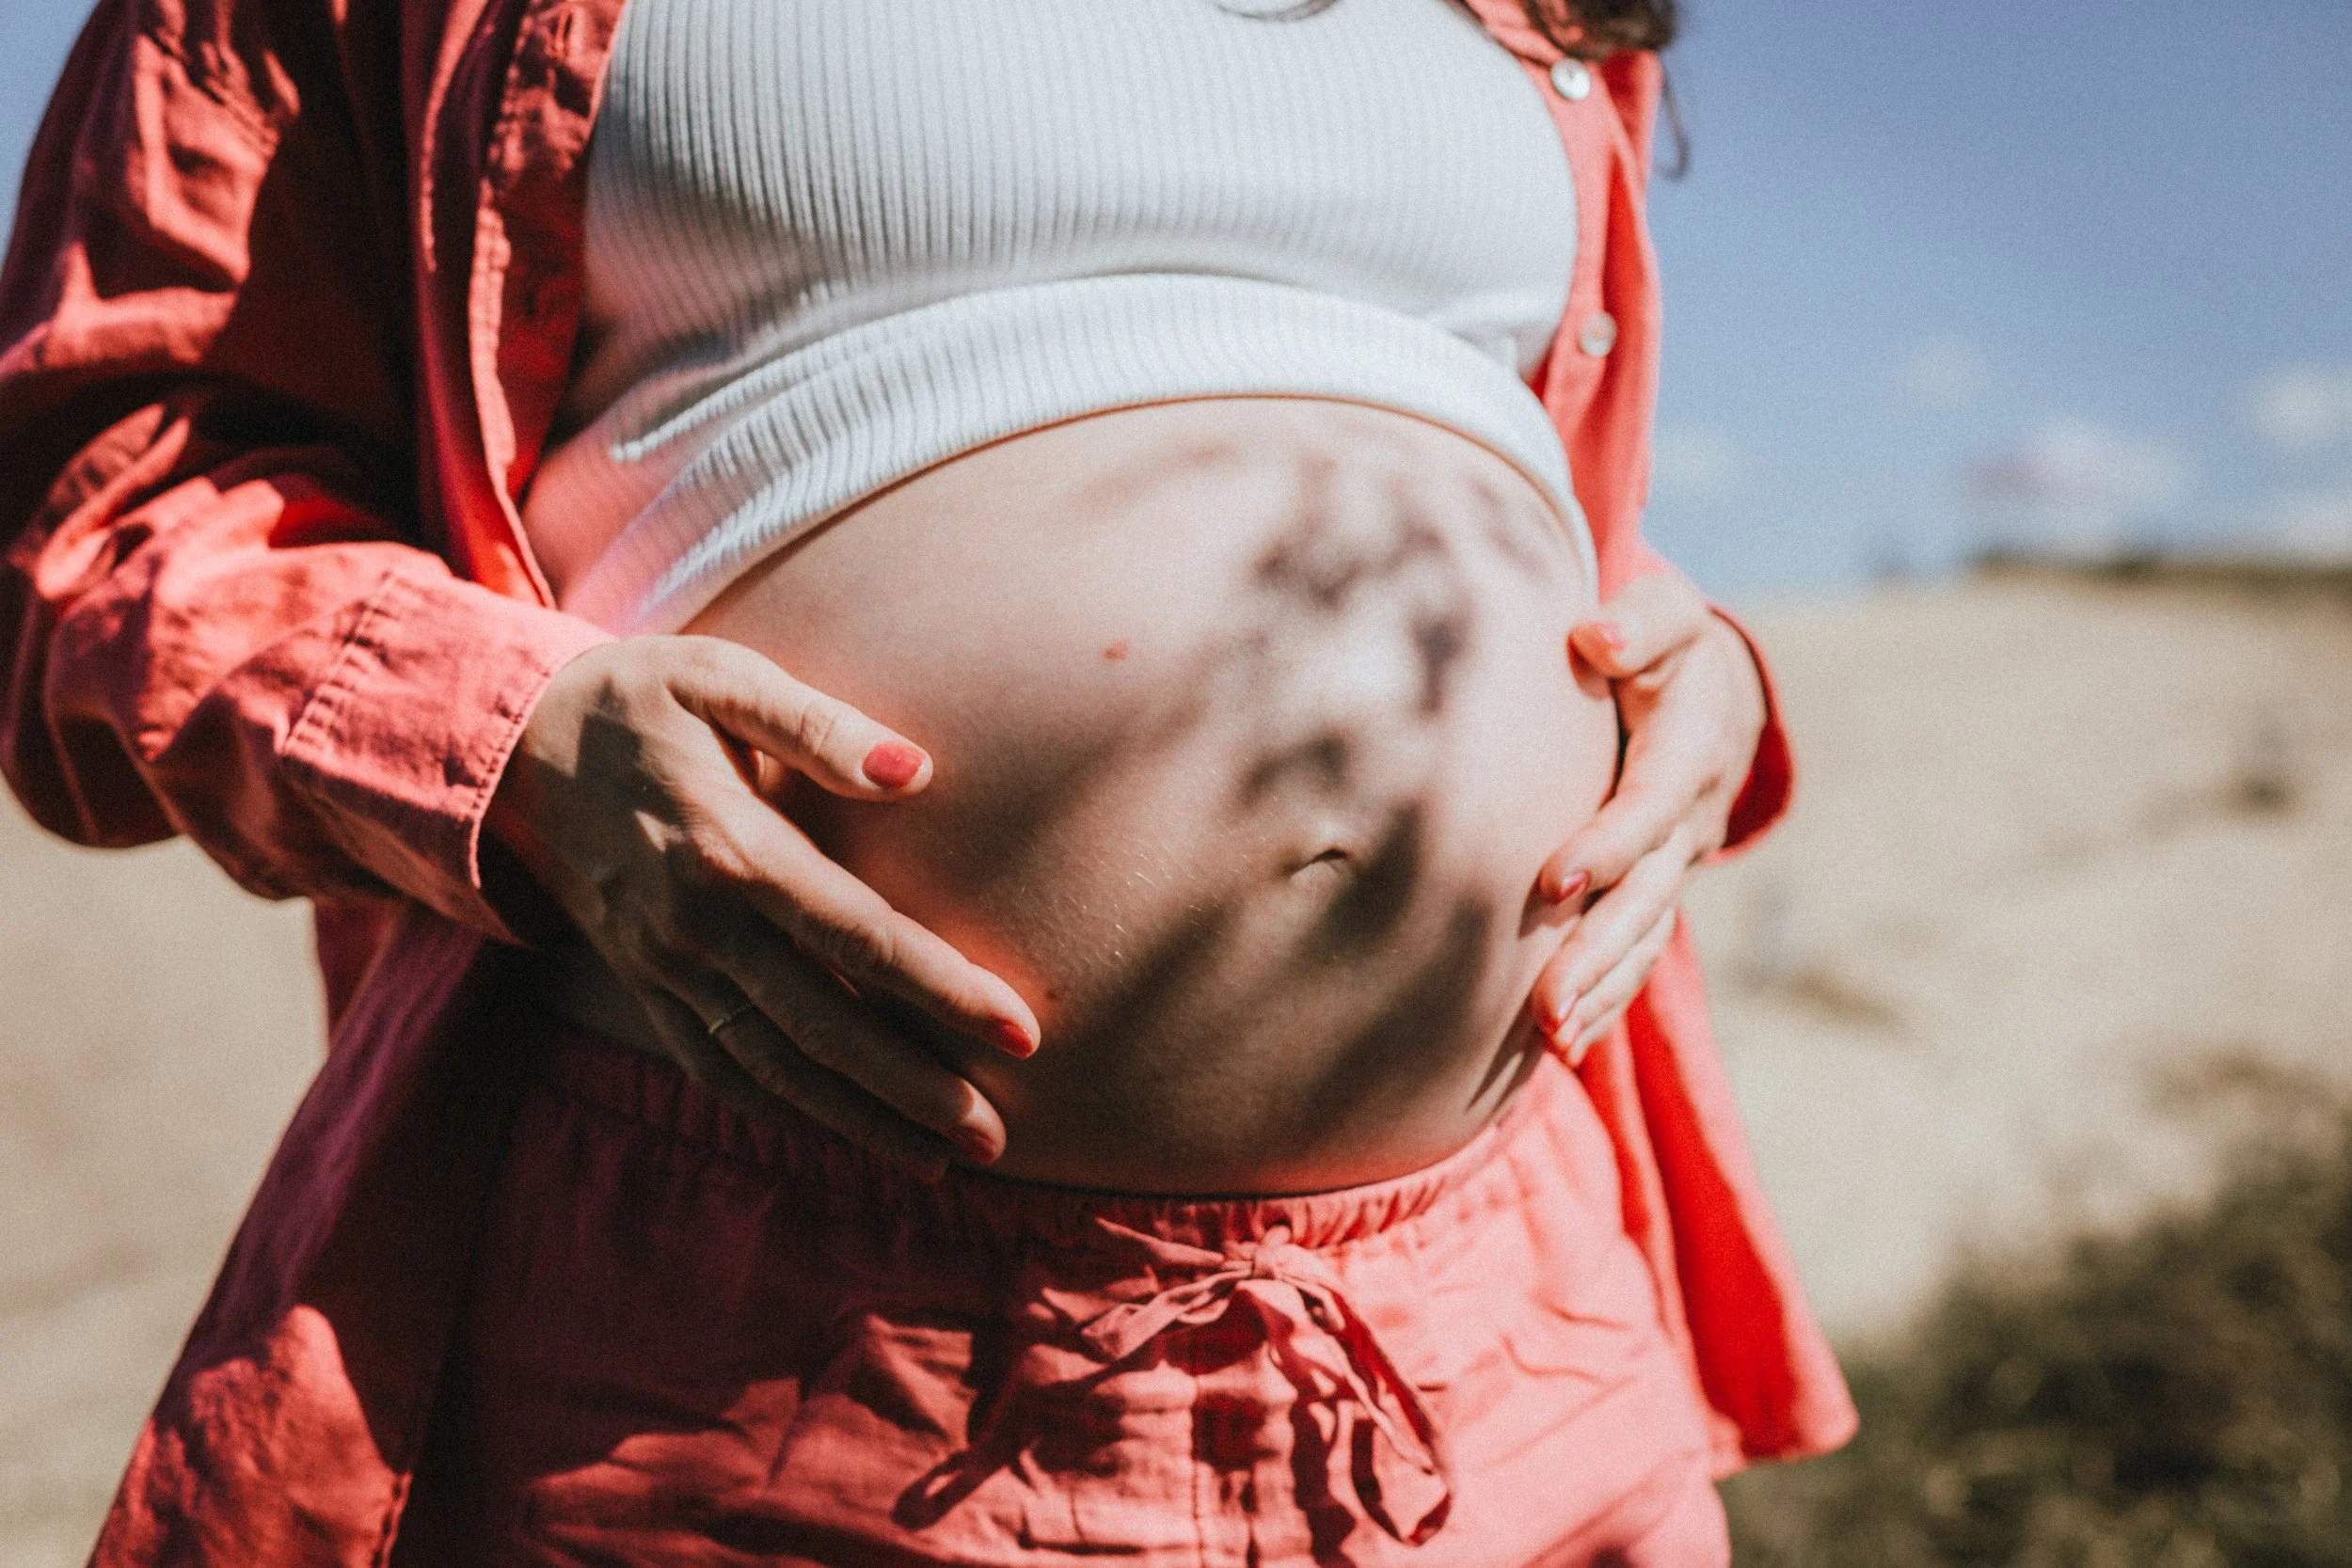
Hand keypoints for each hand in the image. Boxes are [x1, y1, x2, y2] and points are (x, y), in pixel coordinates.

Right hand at [485, 636, 1039, 1177]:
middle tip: (997, 1135)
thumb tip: (914, 769)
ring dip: (859, 1118)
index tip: (1022, 1030)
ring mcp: (666, 967)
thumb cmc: (638, 697)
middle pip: (826, 1025)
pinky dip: (781, 1111)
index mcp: (732, 847)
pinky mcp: (644, 987)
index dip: (945, 988)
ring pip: (774, 1065)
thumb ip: (817, 725)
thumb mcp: (721, 678)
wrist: (508, 745)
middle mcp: (698, 925)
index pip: (862, 937)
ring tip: (943, 1158)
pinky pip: (716, 1066)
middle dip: (915, 1086)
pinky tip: (844, 1138)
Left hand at [1527, 573, 1767, 1062]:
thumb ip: (1637, 622)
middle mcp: (1690, 819)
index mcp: (1691, 749)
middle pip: (1647, 895)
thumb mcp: (1662, 615)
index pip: (1650, 805)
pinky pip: (1638, 952)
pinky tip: (1564, 1044)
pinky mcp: (1656, 891)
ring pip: (1644, 935)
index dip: (1608, 846)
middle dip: (1598, 950)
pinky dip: (1608, 997)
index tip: (1550, 883)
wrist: (1706, 689)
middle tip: (1546, 1004)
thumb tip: (1596, 640)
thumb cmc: (1658, 641)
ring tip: (1552, 1037)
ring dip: (1601, 989)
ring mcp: (1677, 864)